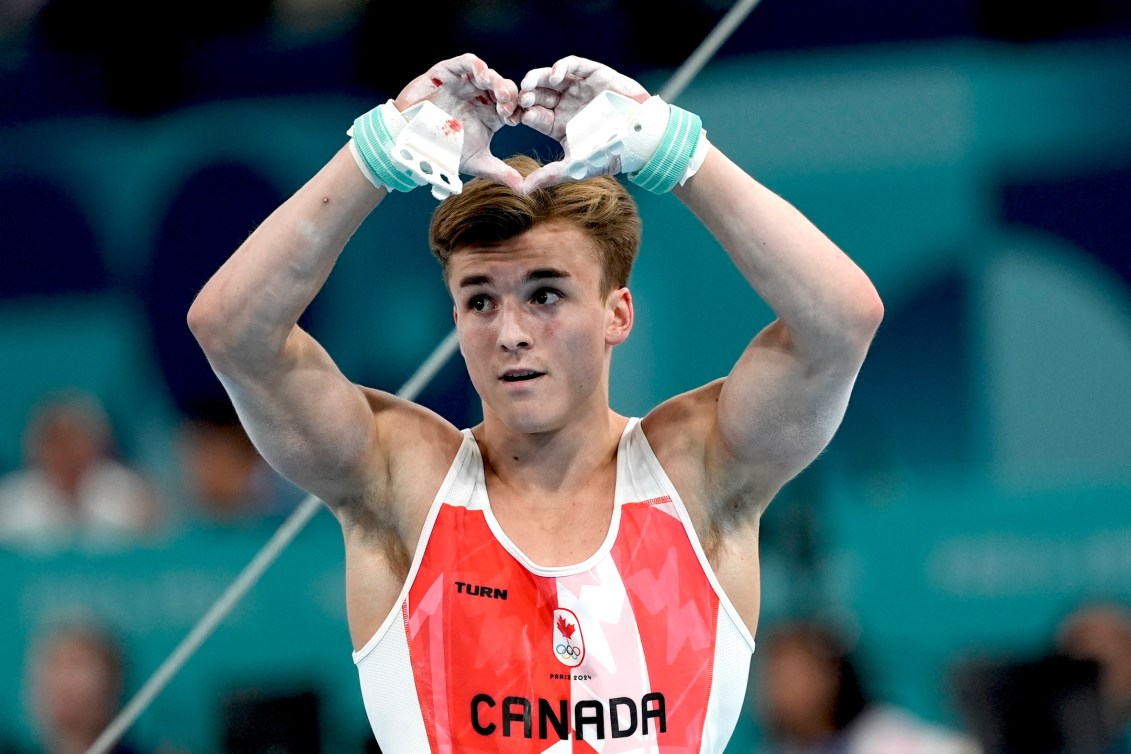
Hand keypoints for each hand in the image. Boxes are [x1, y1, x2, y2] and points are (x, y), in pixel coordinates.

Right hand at [395, 53, 522, 191]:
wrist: (410, 143)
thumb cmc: (442, 150)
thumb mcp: (476, 162)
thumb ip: (500, 172)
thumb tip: (524, 189)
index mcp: (491, 115)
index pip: (512, 107)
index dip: (517, 111)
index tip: (515, 121)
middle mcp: (481, 97)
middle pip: (503, 88)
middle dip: (510, 95)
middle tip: (508, 106)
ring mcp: (466, 84)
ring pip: (488, 74)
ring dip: (497, 81)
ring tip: (499, 93)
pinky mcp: (449, 73)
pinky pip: (466, 62)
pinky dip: (477, 65)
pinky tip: (483, 76)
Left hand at [517, 56, 650, 192]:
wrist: (640, 138)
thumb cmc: (609, 154)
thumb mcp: (576, 166)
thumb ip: (549, 175)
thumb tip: (523, 190)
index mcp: (558, 124)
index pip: (535, 116)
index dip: (525, 115)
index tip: (521, 118)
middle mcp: (565, 104)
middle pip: (539, 95)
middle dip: (528, 95)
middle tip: (522, 99)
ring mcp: (578, 88)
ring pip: (551, 77)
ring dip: (538, 77)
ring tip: (530, 84)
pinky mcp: (593, 74)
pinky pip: (573, 64)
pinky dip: (561, 66)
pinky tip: (555, 77)